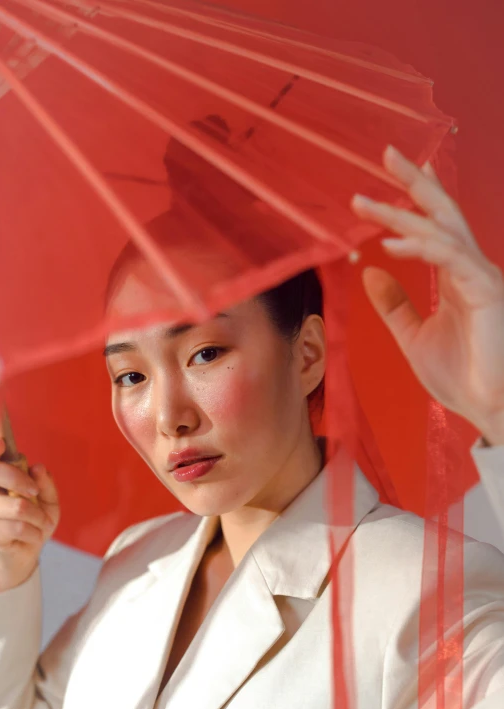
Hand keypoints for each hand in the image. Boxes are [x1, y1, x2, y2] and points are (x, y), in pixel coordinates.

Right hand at [0, 438, 59, 594]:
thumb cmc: (35, 523)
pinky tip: (33, 536)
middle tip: (33, 493)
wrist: (27, 555)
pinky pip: (19, 527)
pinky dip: (34, 532)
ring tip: (40, 523)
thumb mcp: (49, 503)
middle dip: (21, 480)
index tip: (0, 443)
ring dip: (37, 516)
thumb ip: (46, 484)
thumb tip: (38, 468)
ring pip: (17, 505)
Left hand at [350, 145, 503, 444]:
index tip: (398, 171)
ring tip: (363, 203)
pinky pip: (448, 258)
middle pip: (442, 213)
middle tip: (386, 153)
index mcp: (456, 276)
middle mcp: (471, 269)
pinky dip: (419, 247)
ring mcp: (480, 277)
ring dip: (400, 214)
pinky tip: (388, 243)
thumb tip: (371, 271)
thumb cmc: (462, 377)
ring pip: (440, 230)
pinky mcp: (485, 290)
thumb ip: (395, 304)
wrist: (491, 409)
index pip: (437, 227)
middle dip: (415, 182)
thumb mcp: (414, 336)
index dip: (421, 196)